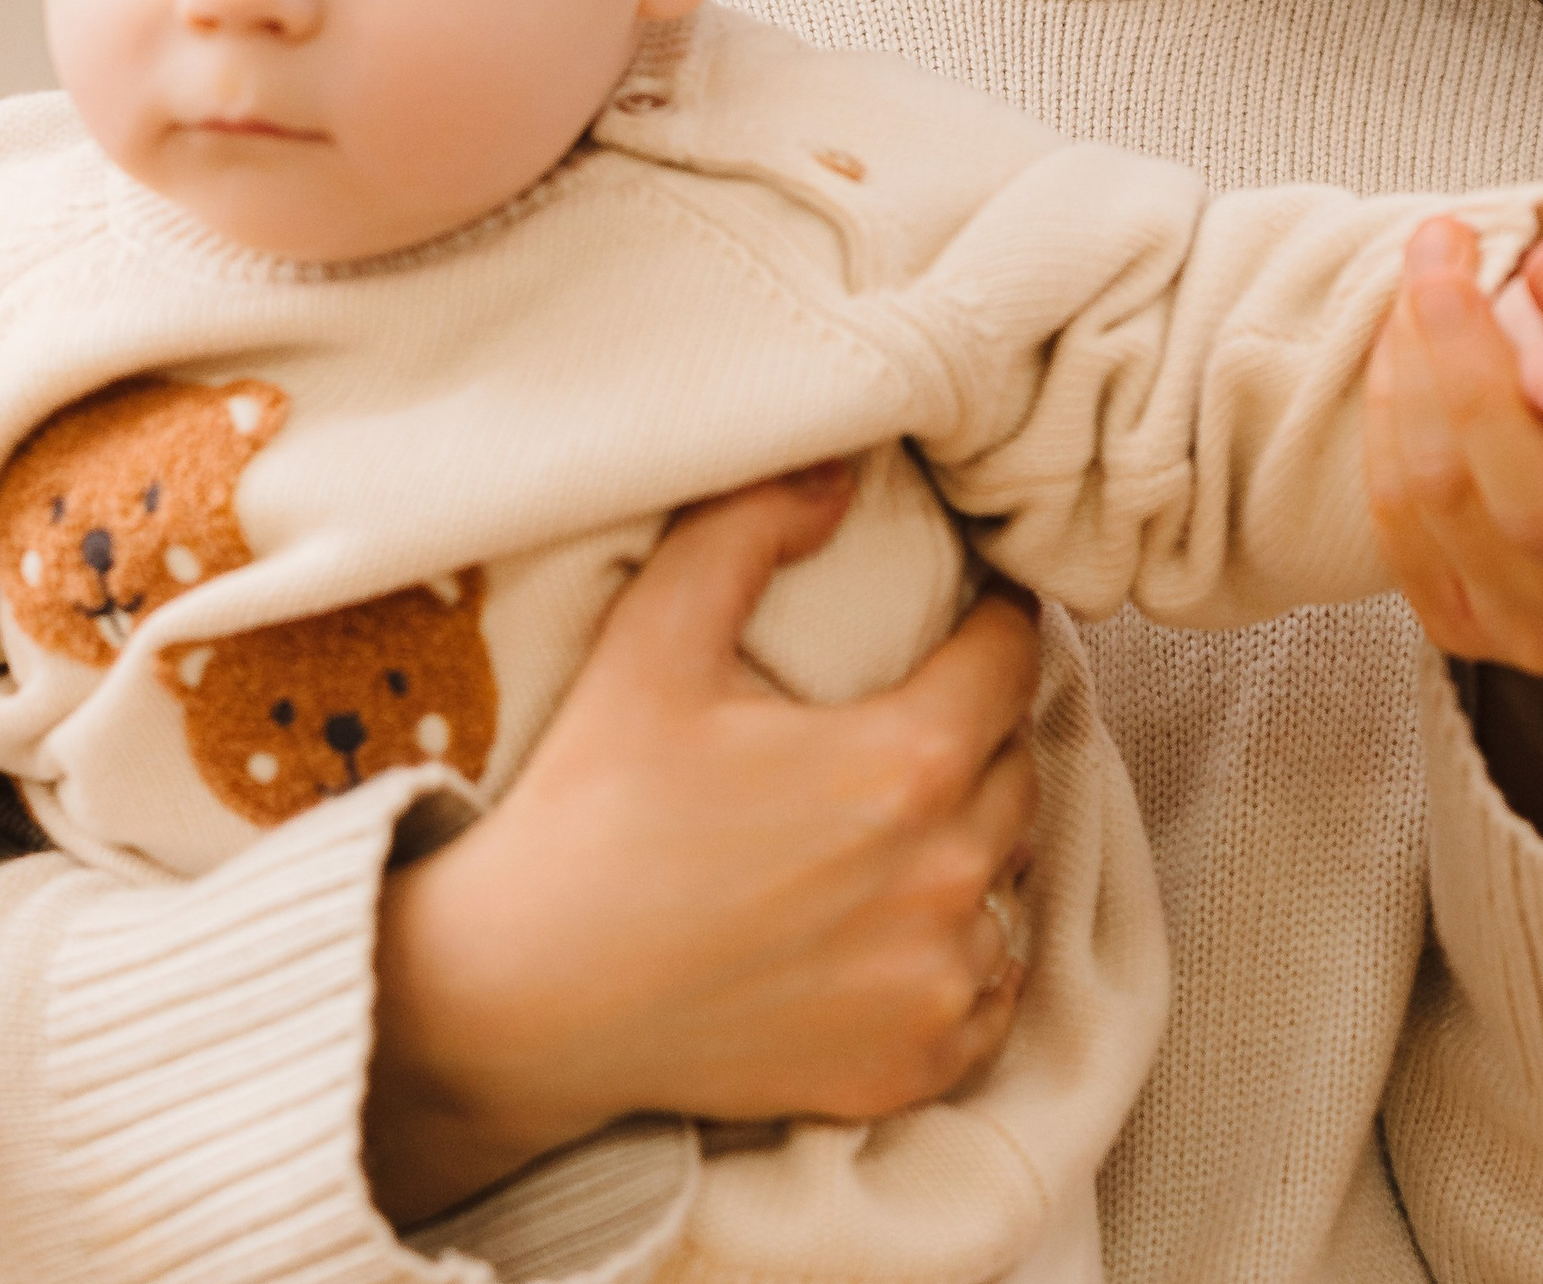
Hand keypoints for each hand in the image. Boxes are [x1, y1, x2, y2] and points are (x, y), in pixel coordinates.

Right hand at [365, 466, 1041, 1226]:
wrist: (522, 999)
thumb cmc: (590, 807)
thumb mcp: (655, 636)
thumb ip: (750, 528)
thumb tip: (839, 475)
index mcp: (904, 764)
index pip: (1011, 660)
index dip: (998, 618)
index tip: (978, 606)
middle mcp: (945, 878)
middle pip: (1020, 765)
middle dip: (984, 723)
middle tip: (926, 702)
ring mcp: (934, 984)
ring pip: (1010, 877)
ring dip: (976, 835)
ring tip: (907, 809)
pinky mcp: (909, 1067)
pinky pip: (991, 989)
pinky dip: (965, 949)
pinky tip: (902, 917)